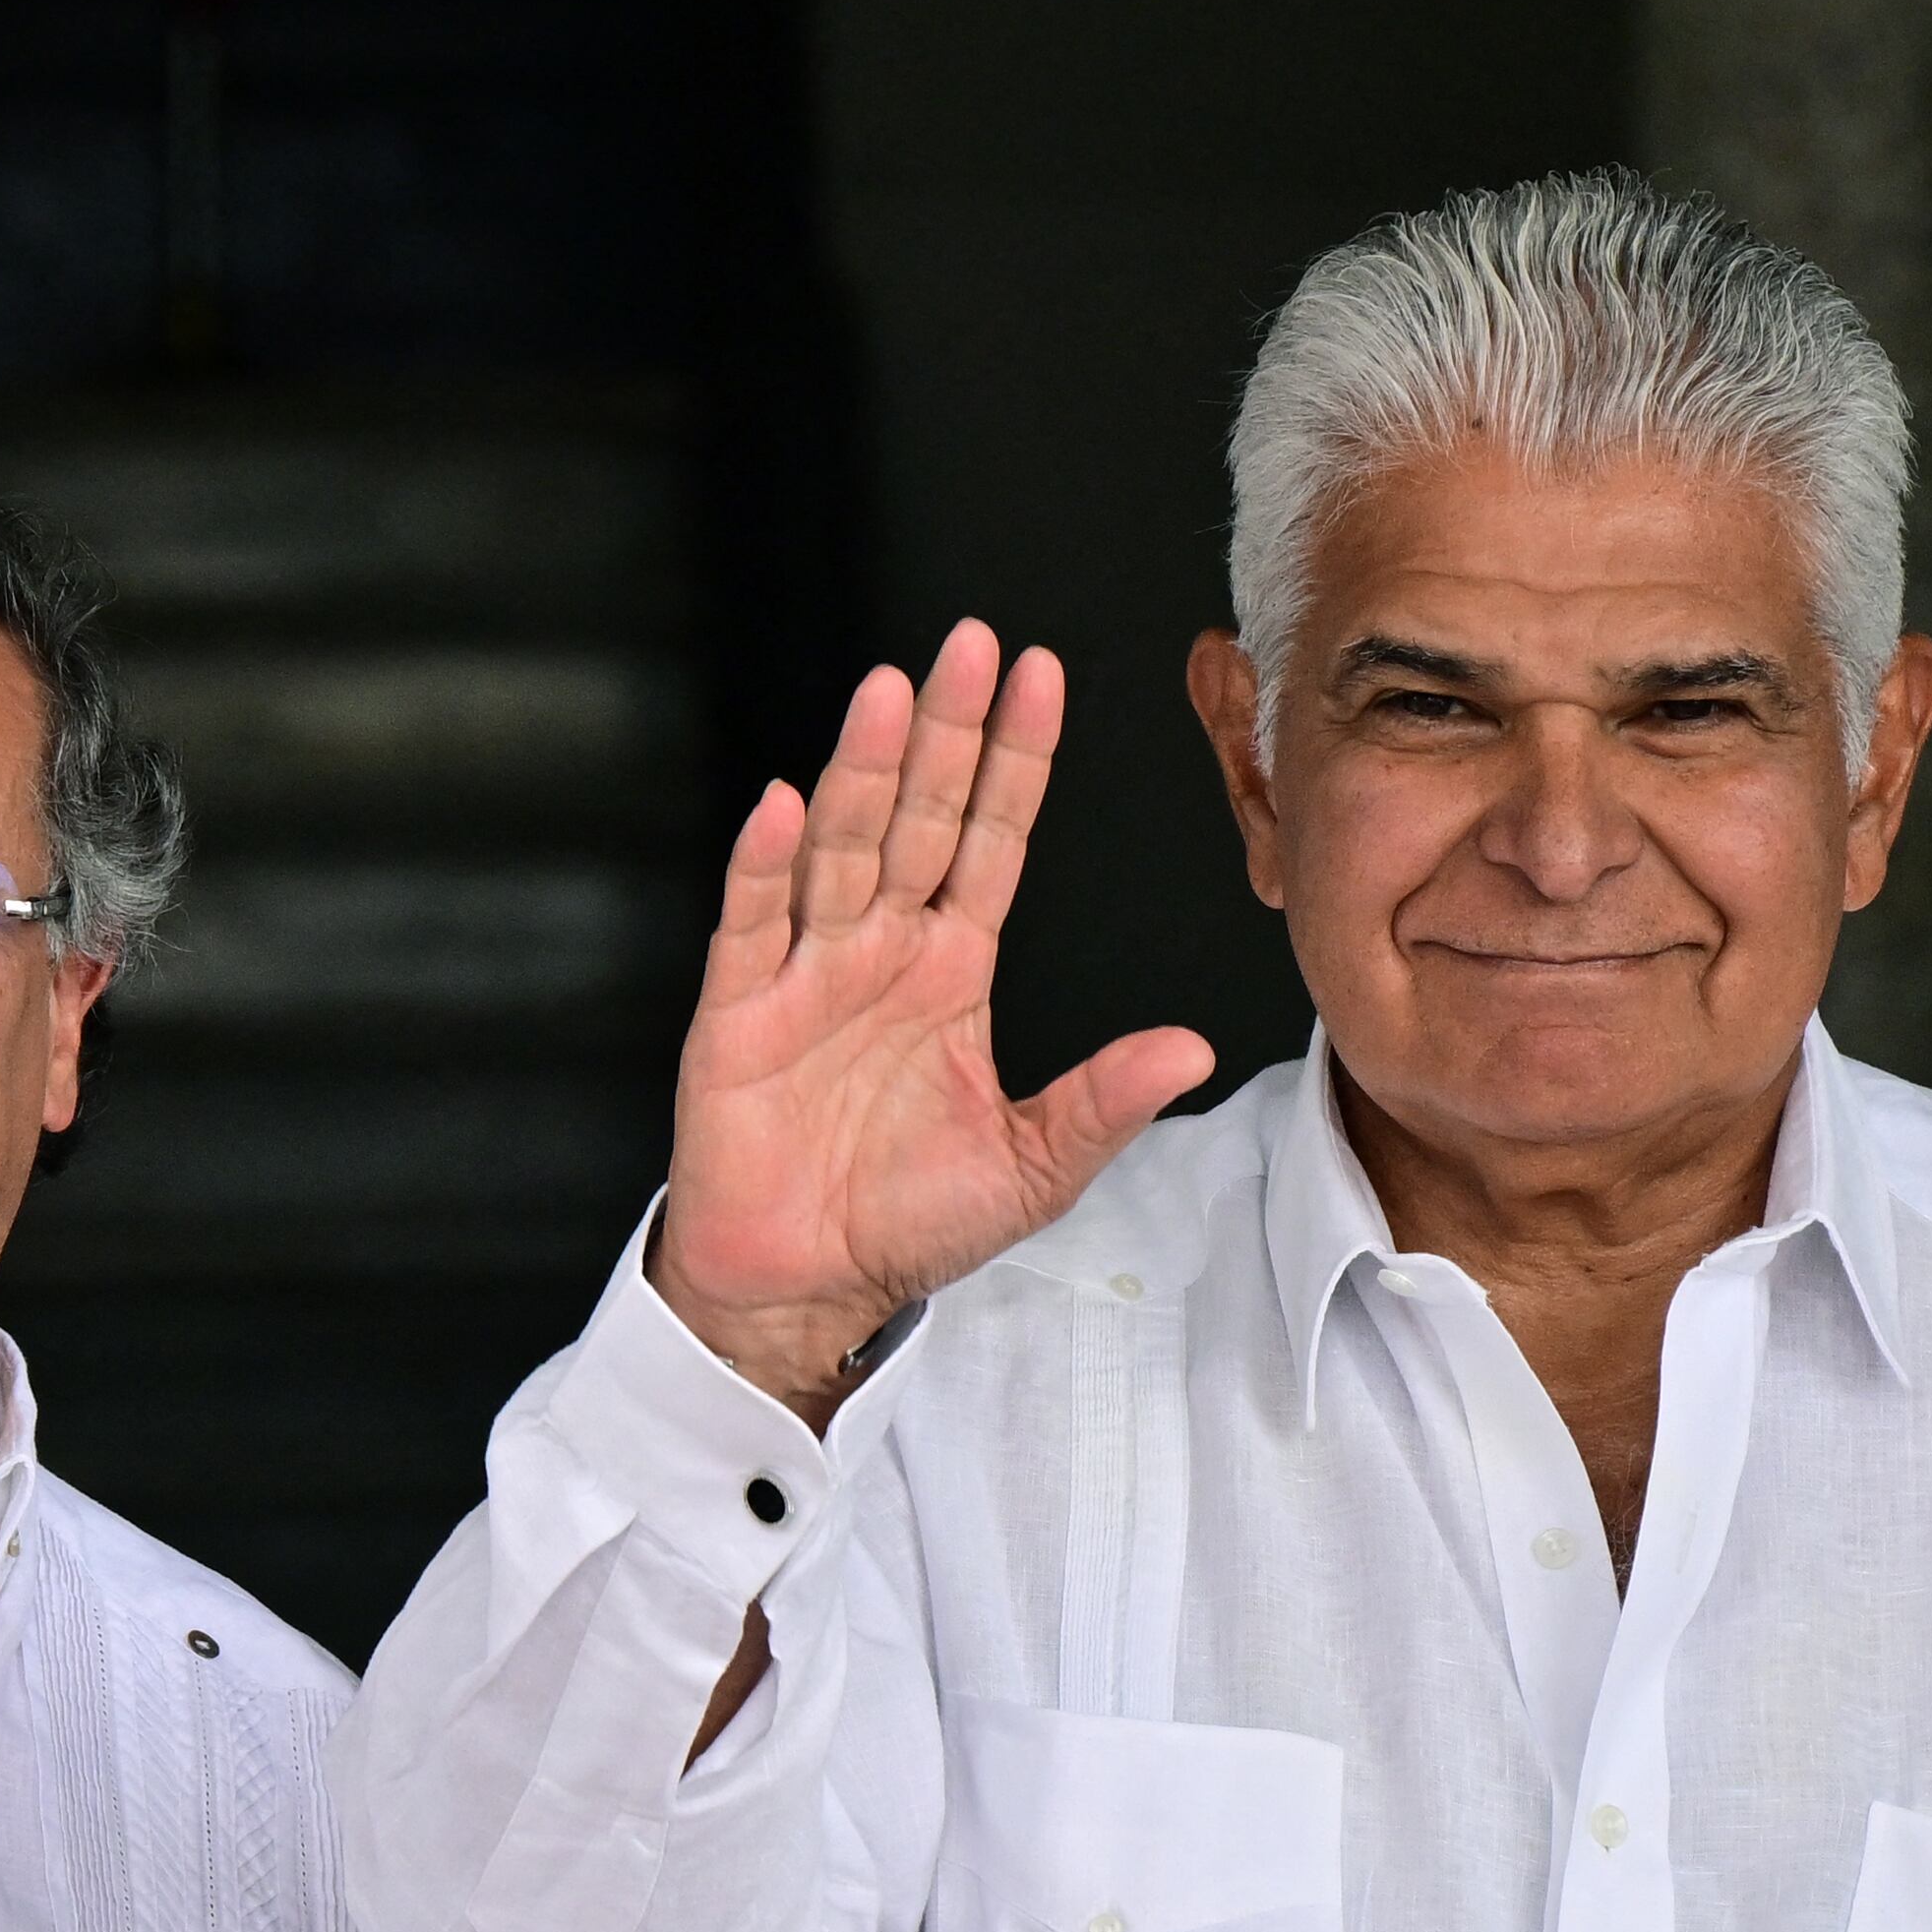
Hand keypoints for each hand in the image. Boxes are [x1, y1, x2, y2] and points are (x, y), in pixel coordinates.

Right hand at [652, 622, 1213, 1414]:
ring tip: (889, 693)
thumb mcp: (1033, 1166)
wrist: (805, 1286)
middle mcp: (881, 951)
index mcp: (952, 970)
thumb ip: (1103, 1101)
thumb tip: (1192, 1051)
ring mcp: (807, 972)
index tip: (1041, 677)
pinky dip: (766, 866)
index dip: (1015, 761)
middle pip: (918, 817)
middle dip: (946, 732)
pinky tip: (785, 805)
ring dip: (864, 770)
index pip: (991, 840)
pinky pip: (754, 924)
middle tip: (970, 646)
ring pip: (842, 847)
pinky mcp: (739, 1013)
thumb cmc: (908, 1221)